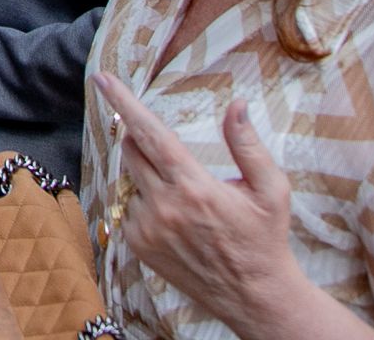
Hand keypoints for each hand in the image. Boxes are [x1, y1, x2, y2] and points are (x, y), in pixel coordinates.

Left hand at [92, 73, 315, 336]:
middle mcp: (165, 206)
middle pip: (132, 151)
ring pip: (132, 181)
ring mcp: (148, 228)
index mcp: (194, 186)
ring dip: (149, 177)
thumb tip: (236, 105)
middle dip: (140, 138)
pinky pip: (130, 209)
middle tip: (166, 149)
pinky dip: (146, 204)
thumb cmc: (265, 238)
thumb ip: (248, 145)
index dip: (124, 102)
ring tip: (185, 200)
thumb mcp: (270, 189)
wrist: (255, 295)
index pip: (150, 133)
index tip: (102, 78)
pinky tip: (176, 220)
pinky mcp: (138, 245)